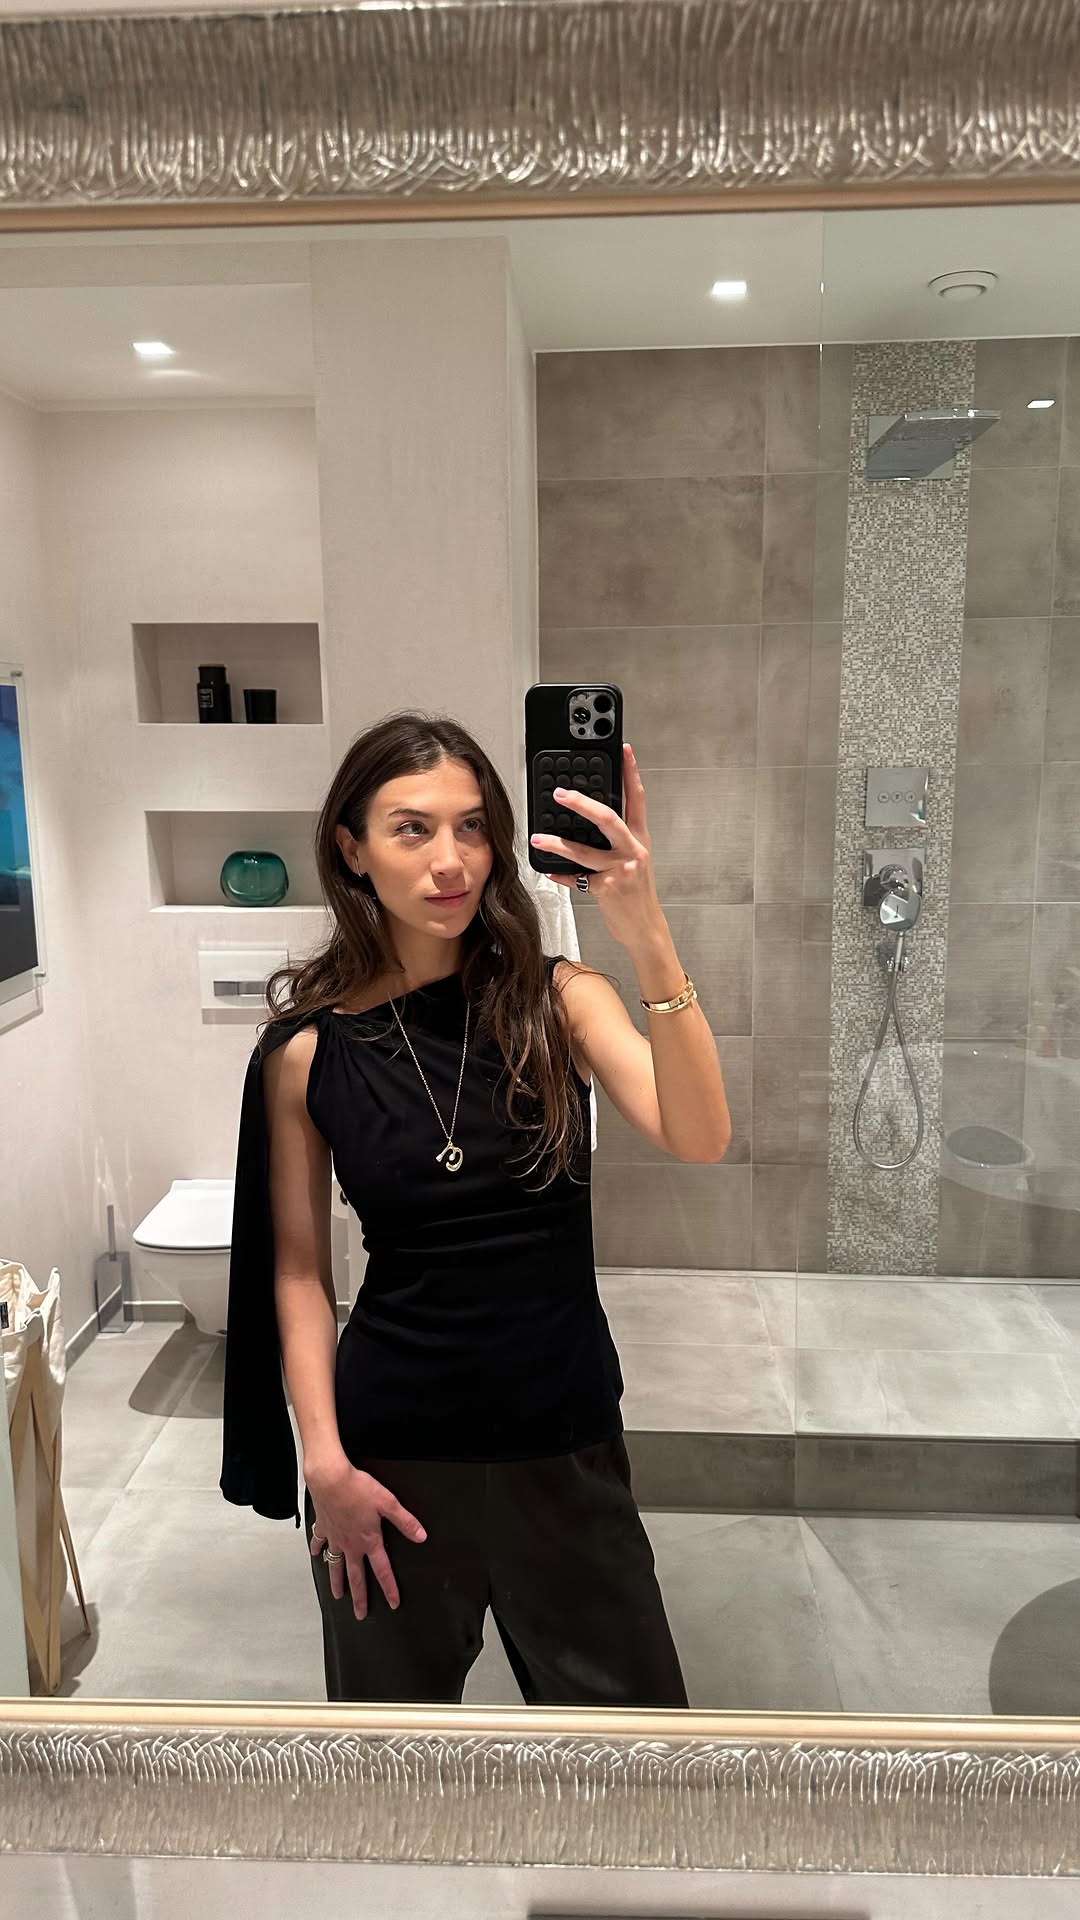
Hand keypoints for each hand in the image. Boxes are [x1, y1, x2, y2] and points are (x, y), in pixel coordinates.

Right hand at [308, 1460, 426, 1620]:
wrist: (330, 1478)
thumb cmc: (357, 1488)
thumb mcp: (388, 1503)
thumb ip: (405, 1522)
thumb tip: (421, 1535)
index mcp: (368, 1540)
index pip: (382, 1570)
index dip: (389, 1588)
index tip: (393, 1602)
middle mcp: (350, 1544)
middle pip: (356, 1577)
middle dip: (359, 1597)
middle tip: (360, 1614)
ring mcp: (334, 1537)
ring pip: (335, 1565)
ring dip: (336, 1582)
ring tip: (337, 1595)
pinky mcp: (323, 1526)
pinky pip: (319, 1542)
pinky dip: (317, 1549)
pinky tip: (316, 1555)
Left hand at [530, 742, 663, 949]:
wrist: (646, 928)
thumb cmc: (636, 893)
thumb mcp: (633, 860)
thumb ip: (616, 840)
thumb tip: (590, 819)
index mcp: (639, 839)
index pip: (637, 799)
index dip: (631, 773)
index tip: (624, 750)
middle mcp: (633, 851)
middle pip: (608, 819)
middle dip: (582, 804)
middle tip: (560, 793)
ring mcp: (621, 870)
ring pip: (584, 851)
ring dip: (558, 843)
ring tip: (538, 838)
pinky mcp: (608, 889)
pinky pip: (577, 879)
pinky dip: (561, 875)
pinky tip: (549, 872)